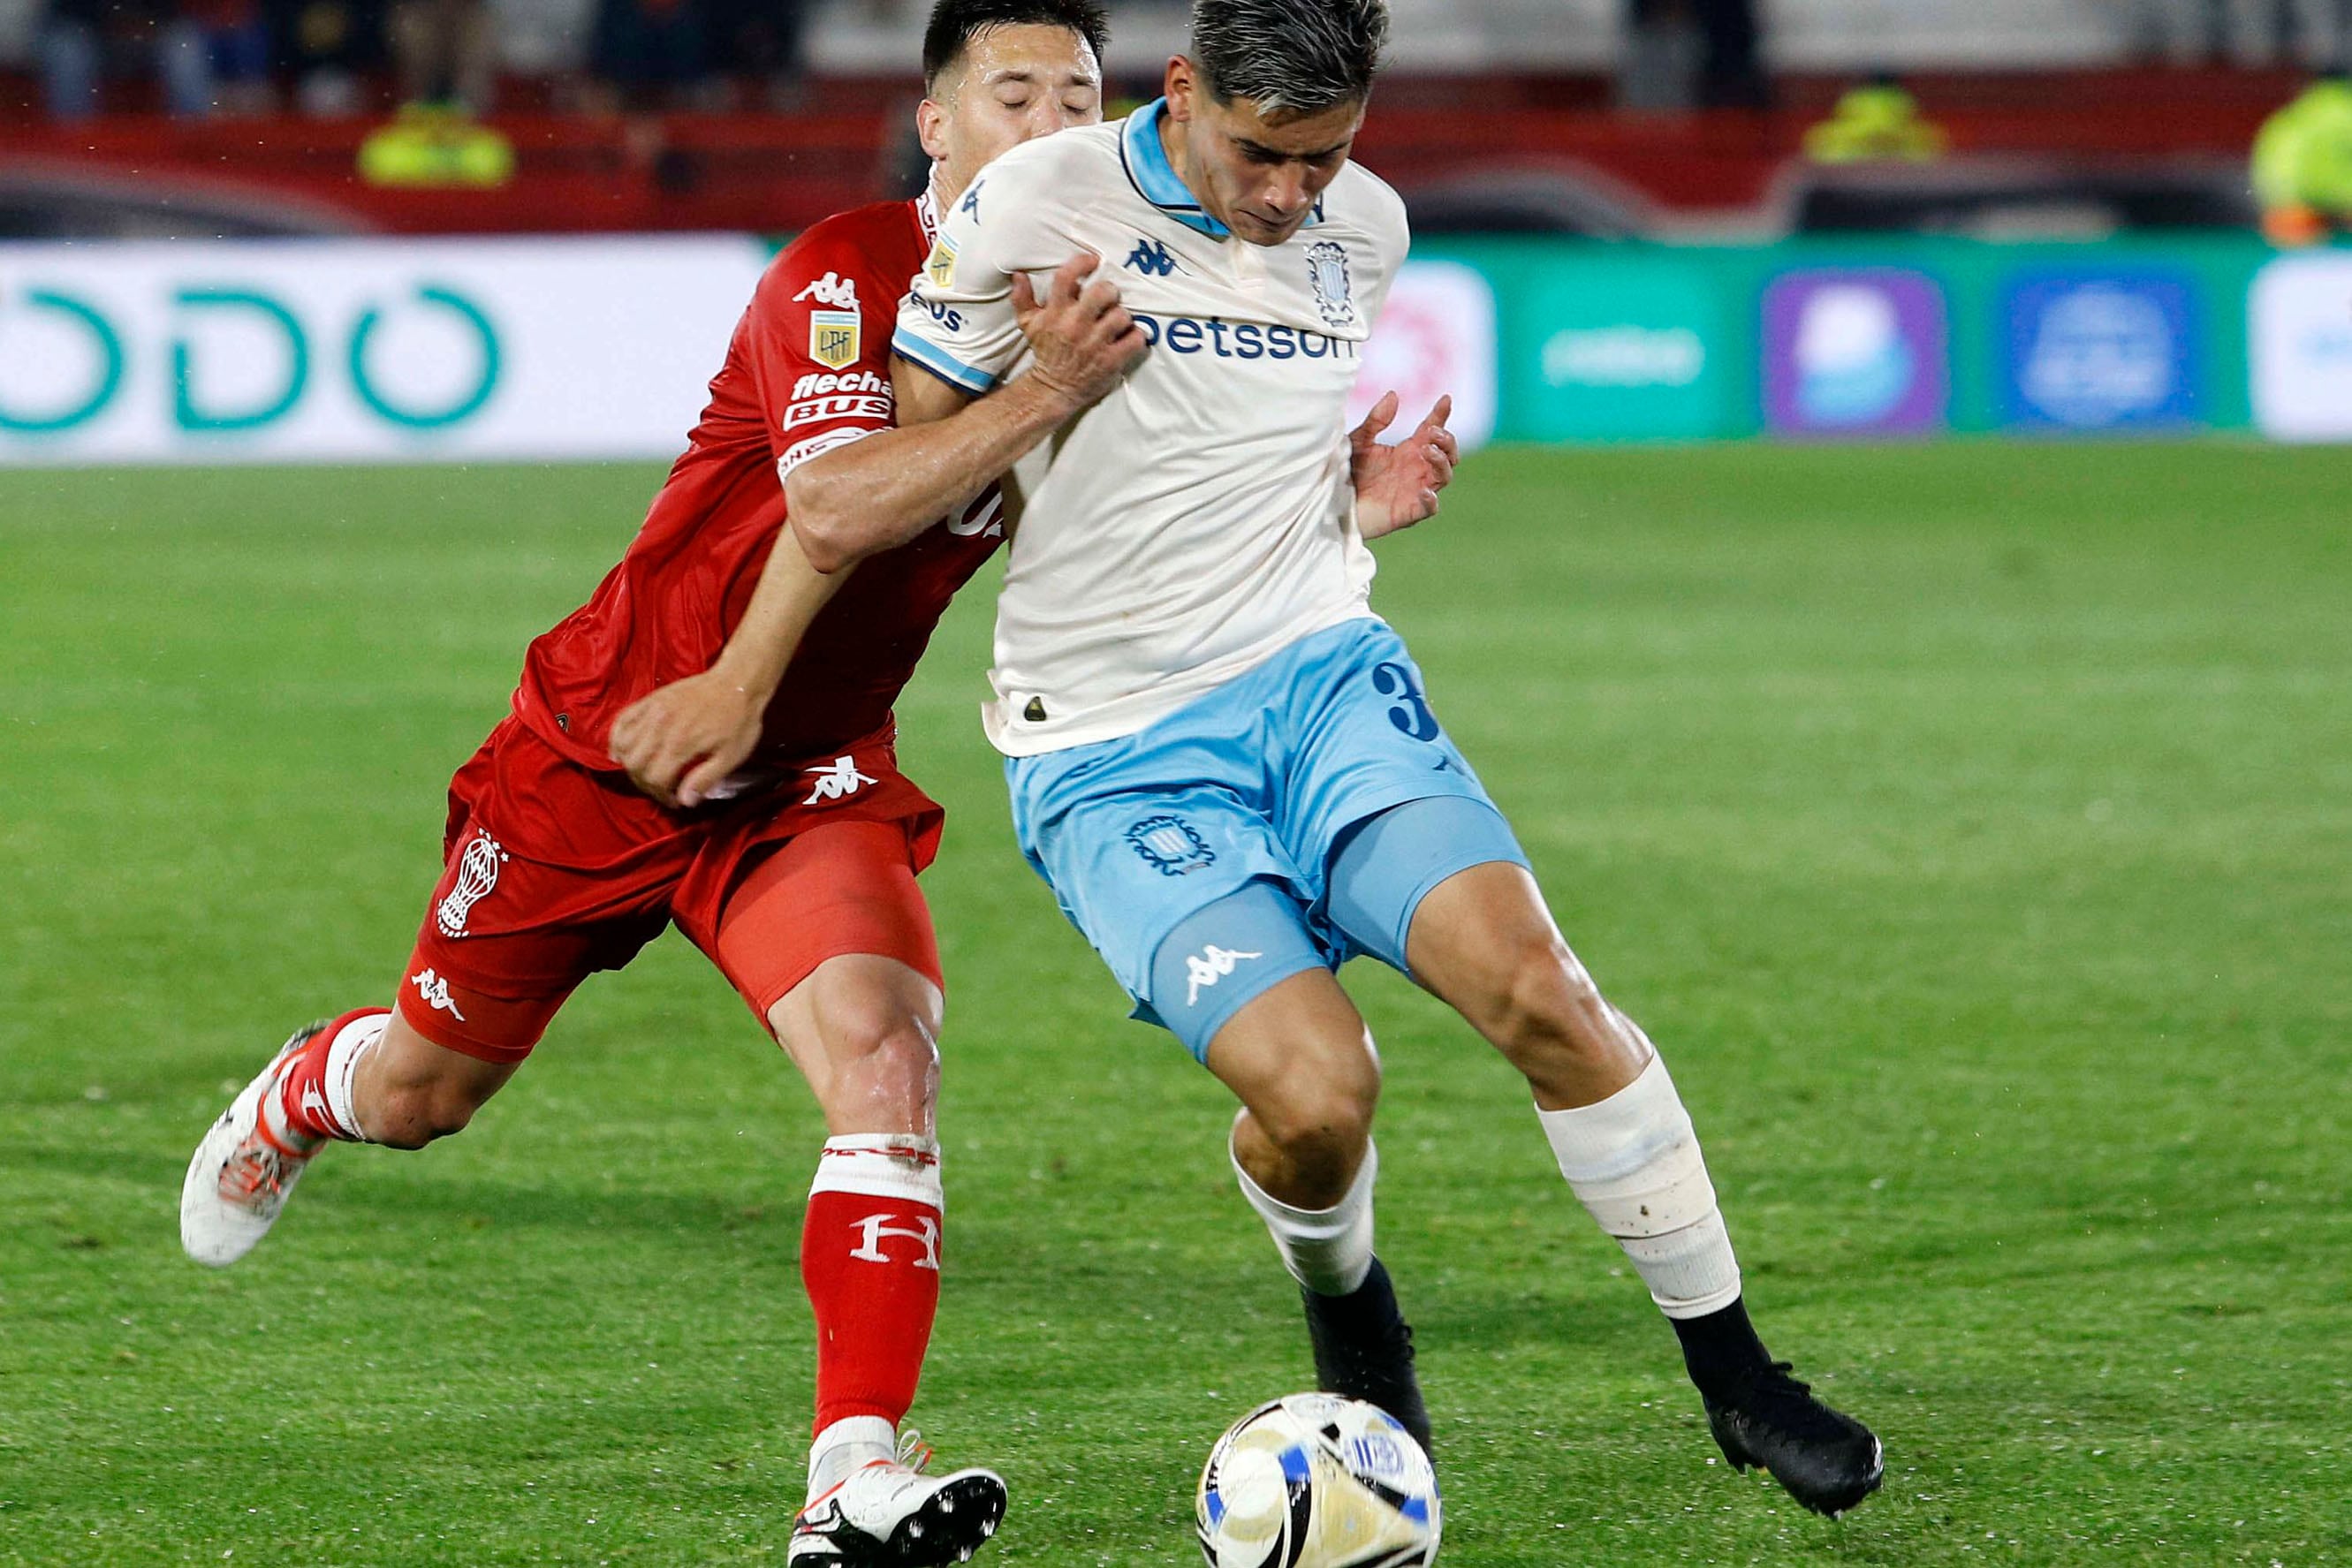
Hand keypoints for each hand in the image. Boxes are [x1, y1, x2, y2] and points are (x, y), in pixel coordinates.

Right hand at [608, 670, 764, 809]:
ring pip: (623, 744)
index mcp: (681, 744)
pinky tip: (625, 750)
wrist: (738, 683)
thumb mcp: (731, 756)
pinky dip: (617, 738)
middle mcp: (660, 727)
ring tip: (646, 771)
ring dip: (629, 764)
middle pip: (634, 765)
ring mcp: (652, 710)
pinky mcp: (650, 700)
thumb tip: (685, 801)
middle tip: (661, 788)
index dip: (663, 796)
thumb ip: (705, 779)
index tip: (675, 800)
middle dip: (645, 784)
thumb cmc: (739, 721)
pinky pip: (622, 720)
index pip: (655, 779)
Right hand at [1014, 251, 1150, 412]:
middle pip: (1103, 292)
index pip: (1067, 277)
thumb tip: (1019, 276)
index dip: (1082, 264)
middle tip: (1109, 298)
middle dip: (1110, 292)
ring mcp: (1095, 343)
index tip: (1093, 262)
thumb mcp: (1028, 324)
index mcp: (1055, 312)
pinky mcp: (1111, 360)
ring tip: (1116, 322)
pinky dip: (1136, 337)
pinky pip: (1135, 339)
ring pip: (1122, 315)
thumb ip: (1023, 299)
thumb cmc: (1045, 352)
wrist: (1053, 388)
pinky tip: (1128, 338)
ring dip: (1123, 317)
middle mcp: (1075, 325)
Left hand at [1349, 392, 1458, 540]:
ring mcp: (1415, 491)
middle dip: (1447, 440)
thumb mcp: (1359, 441)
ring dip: (1441, 461)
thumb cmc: (1346, 472)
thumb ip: (1376, 420)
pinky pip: (1430, 508)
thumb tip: (1393, 394)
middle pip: (1448, 454)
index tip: (1445, 399)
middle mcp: (1417, 470)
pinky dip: (1432, 500)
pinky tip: (1424, 491)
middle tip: (1433, 432)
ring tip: (1426, 450)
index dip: (1441, 415)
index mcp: (1409, 451)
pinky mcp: (1409, 512)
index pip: (1433, 430)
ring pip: (1444, 476)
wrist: (1333, 503)